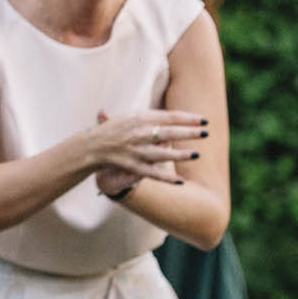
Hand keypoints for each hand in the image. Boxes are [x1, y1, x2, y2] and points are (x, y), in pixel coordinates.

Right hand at [86, 108, 208, 195]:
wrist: (90, 146)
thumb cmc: (113, 130)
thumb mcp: (129, 118)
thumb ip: (150, 119)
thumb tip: (172, 119)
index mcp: (139, 118)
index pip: (169, 117)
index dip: (188, 119)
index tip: (204, 120)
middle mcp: (138, 133)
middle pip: (169, 133)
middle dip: (189, 134)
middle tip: (207, 134)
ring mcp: (135, 150)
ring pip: (162, 154)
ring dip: (180, 156)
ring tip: (197, 155)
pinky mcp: (131, 166)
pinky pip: (151, 173)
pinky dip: (166, 178)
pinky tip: (180, 182)